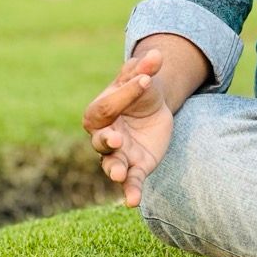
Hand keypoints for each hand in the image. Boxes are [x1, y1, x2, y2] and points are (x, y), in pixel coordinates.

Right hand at [82, 48, 173, 206]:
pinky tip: (133, 201)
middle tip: (117, 139)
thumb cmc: (139, 88)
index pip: (107, 106)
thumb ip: (146, 67)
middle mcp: (103, 136)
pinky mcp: (135, 166)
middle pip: (101, 140)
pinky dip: (131, 191)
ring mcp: (118, 154)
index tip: (145, 80)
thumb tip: (157, 54)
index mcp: (98, 112)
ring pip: (111, 164)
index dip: (125, 94)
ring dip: (115, 170)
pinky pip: (131, 181)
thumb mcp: (142, 75)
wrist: (152, 106)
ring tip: (119, 174)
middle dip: (107, 140)